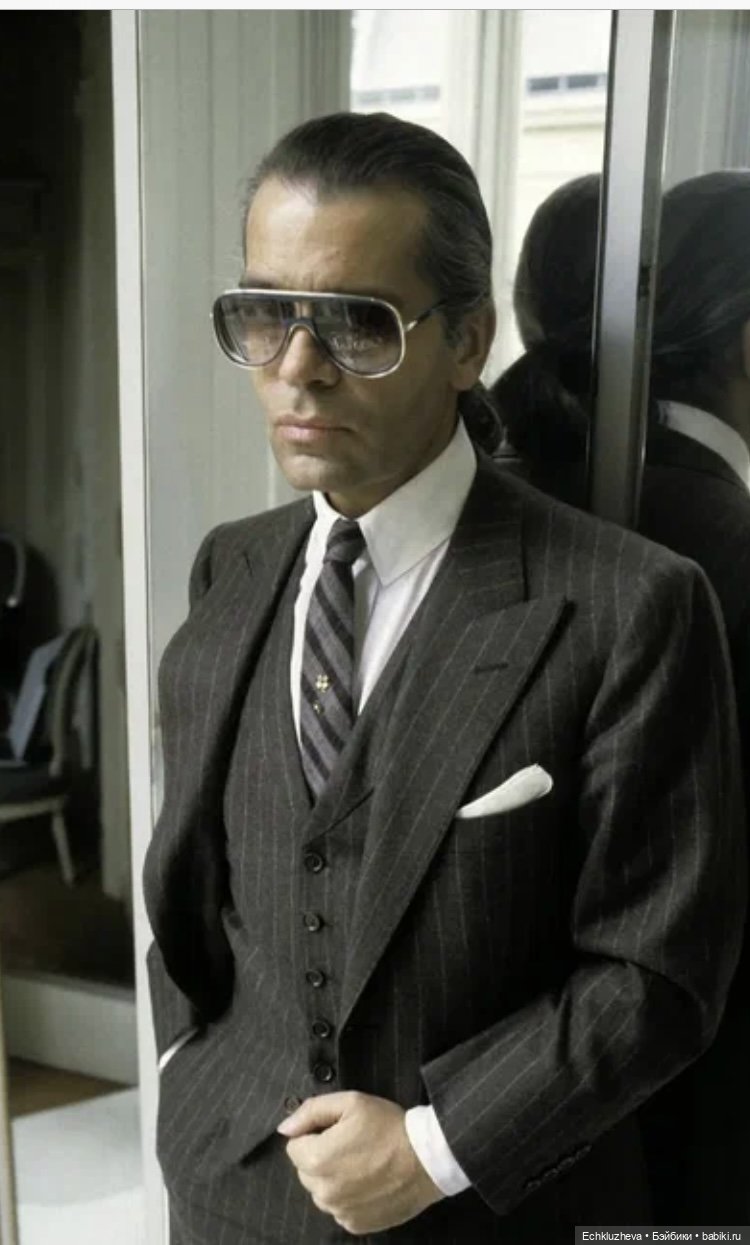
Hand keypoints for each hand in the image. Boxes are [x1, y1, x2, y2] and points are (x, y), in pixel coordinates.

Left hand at [277, 1091, 443, 1234]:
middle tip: (351, 1145)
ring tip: (362, 1163)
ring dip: (332, 1178)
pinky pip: (338, 1208)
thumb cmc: (388, 1126)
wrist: (426, 1159)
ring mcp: (339, 1212)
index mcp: (317, 1159)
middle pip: (306, 1170)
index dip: (314, 1134)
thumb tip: (284, 1128)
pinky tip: (368, 1182)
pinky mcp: (355, 1225)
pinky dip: (347, 1196)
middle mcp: (323, 1192)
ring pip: (321, 1191)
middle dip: (321, 1156)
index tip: (337, 1130)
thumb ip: (311, 1111)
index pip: (294, 1146)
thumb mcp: (351, 1102)